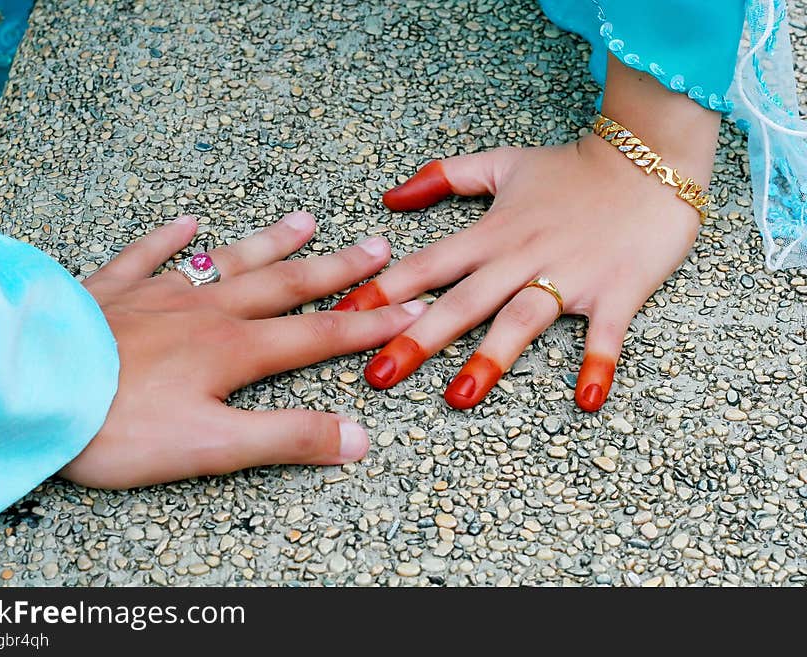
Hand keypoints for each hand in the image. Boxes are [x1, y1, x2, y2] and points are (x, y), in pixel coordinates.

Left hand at [61, 212, 425, 487]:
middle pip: (284, 287)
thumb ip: (287, 438)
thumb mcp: (212, 447)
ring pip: (226, 262)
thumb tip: (357, 439)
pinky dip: (167, 237)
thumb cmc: (121, 426)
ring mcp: (159, 295)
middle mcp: (207, 312)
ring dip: (268, 243)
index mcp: (235, 350)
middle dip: (335, 270)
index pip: (318, 335)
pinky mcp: (111, 290)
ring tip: (305, 220)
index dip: (370, 325)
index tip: (411, 308)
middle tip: (376, 246)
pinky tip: (186, 221)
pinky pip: (146, 255)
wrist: (32, 387)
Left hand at [334, 135, 707, 411]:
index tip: (343, 316)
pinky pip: (605, 334)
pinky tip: (587, 401)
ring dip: (491, 357)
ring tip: (459, 397)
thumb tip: (391, 197)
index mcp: (491, 233)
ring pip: (521, 319)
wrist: (650, 157)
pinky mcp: (617, 290)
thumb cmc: (573, 168)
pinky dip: (598, 364)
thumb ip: (444, 177)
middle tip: (378, 376)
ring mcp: (569, 276)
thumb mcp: (502, 164)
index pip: (426, 264)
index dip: (382, 289)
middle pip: (461, 301)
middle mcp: (522, 257)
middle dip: (416, 337)